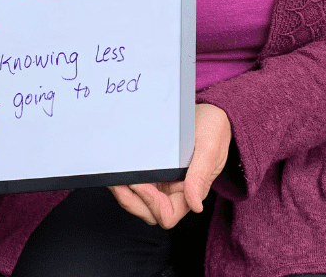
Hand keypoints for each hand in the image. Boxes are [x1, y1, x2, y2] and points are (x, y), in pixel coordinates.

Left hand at [109, 103, 231, 228]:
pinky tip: (118, 168)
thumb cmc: (213, 129)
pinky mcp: (157, 170)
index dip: (150, 204)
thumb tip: (196, 206)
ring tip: (112, 176)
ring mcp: (165, 182)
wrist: (209, 111)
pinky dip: (126, 179)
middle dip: (129, 200)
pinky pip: (139, 182)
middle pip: (149, 212)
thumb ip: (200, 176)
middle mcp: (176, 191)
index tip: (139, 183)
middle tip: (115, 182)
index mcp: (190, 192)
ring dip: (124, 193)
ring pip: (140, 200)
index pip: (167, 214)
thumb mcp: (209, 149)